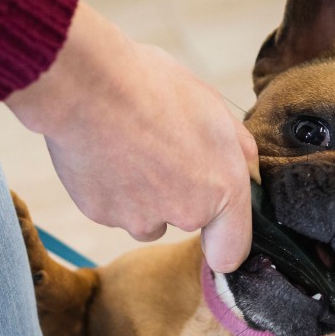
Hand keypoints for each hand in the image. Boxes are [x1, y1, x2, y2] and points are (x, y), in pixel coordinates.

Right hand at [5, 2, 258, 271]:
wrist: (89, 84)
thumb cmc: (152, 87)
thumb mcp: (212, 104)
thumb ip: (236, 145)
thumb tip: (245, 163)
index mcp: (222, 187)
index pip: (231, 251)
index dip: (222, 245)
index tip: (213, 242)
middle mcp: (185, 213)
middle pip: (184, 221)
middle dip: (177, 194)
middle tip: (160, 147)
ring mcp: (141, 218)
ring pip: (145, 218)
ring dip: (141, 195)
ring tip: (128, 147)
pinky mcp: (102, 215)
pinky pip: (110, 208)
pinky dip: (108, 187)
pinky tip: (103, 151)